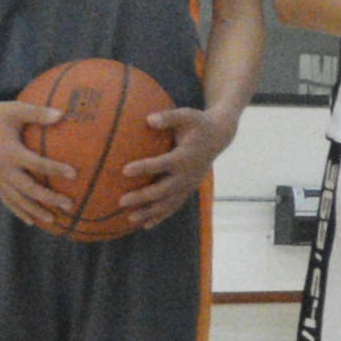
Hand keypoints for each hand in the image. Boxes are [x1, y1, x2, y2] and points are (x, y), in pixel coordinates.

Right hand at [0, 90, 79, 228]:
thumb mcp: (17, 109)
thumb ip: (39, 113)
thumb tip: (63, 114)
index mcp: (10, 151)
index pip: (36, 163)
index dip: (55, 169)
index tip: (74, 174)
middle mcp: (2, 168)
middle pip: (27, 189)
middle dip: (48, 199)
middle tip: (69, 205)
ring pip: (16, 199)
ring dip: (34, 210)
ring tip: (53, 220)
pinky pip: (6, 198)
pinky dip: (18, 210)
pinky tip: (30, 220)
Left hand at [112, 97, 241, 229]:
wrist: (219, 137)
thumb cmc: (197, 123)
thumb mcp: (186, 115)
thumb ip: (168, 117)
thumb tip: (148, 119)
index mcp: (185, 156)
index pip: (163, 164)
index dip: (145, 167)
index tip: (125, 170)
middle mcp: (188, 174)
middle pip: (163, 190)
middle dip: (143, 197)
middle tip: (122, 201)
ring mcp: (189, 185)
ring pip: (168, 203)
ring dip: (150, 212)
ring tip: (129, 218)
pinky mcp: (189, 190)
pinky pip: (174, 206)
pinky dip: (161, 216)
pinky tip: (145, 225)